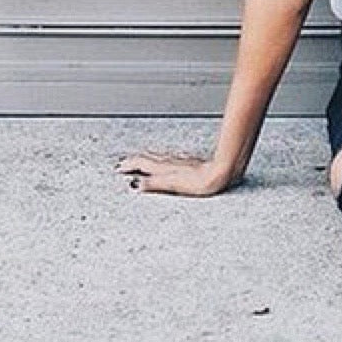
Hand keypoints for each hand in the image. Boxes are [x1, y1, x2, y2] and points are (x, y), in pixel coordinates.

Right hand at [114, 150, 237, 196]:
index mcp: (164, 167)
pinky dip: (160, 158)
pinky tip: (166, 159)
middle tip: (123, 162)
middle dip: (134, 160)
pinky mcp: (190, 161)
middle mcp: (171, 161)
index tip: (118, 167)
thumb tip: (135, 184)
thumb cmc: (202, 180)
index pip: (142, 163)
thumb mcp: (173, 184)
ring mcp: (180, 160)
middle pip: (148, 158)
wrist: (222, 170)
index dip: (129, 165)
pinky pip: (169, 157)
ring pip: (158, 156)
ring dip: (146, 157)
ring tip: (139, 159)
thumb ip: (154, 183)